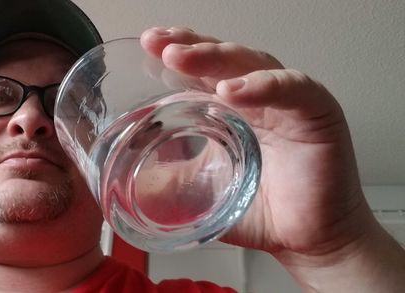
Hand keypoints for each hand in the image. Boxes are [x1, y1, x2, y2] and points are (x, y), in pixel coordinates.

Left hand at [140, 27, 377, 260]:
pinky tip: (232, 91)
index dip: (176, 52)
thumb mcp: (200, 193)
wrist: (308, 242)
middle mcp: (258, 98)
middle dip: (188, 46)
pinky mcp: (316, 113)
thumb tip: (115, 185)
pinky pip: (291, 89)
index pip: (201, 70)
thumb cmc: (261, 212)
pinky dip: (262, 86)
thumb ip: (165, 181)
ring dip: (215, 58)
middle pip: (222, 58)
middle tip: (158, 43)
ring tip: (181, 58)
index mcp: (231, 109)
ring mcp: (287, 101)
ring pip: (251, 63)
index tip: (146, 44)